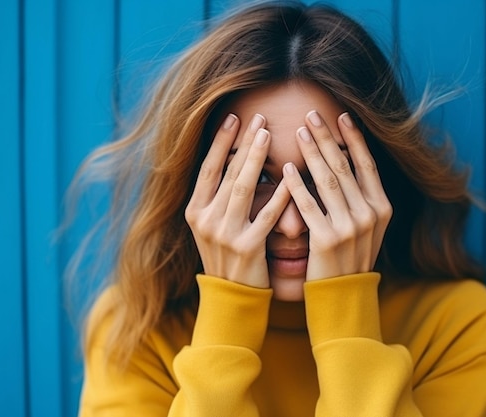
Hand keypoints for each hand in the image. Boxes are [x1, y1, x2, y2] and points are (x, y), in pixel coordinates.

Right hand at [185, 113, 290, 287]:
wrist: (231, 297)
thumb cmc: (227, 255)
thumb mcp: (212, 227)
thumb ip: (219, 198)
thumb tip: (236, 159)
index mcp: (195, 212)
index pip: (207, 168)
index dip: (220, 142)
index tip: (233, 117)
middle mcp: (205, 220)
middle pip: (226, 173)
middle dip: (243, 142)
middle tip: (259, 117)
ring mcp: (224, 234)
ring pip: (242, 187)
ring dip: (256, 158)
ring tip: (267, 134)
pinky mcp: (247, 248)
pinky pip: (266, 214)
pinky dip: (279, 194)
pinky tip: (290, 176)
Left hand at [282, 111, 392, 280]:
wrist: (344, 295)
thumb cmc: (351, 256)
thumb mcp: (368, 227)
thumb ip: (362, 197)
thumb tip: (347, 160)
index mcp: (382, 208)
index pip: (368, 164)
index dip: (355, 138)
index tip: (342, 115)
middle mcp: (369, 215)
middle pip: (345, 167)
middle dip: (327, 138)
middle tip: (312, 115)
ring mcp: (349, 228)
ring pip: (327, 180)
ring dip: (312, 153)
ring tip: (299, 132)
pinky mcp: (326, 240)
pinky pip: (308, 205)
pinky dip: (297, 185)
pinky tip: (287, 168)